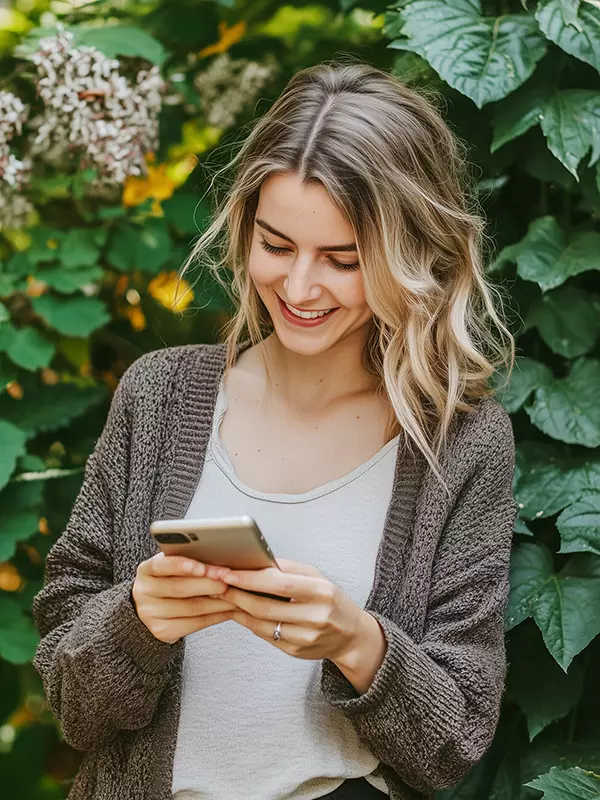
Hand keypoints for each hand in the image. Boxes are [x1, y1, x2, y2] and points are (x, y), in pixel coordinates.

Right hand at [131, 552, 235, 643]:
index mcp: (146, 570)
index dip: (181, 565)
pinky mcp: (162, 632)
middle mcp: (143, 592)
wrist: (155, 607)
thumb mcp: (173, 567)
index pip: (161, 565)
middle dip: (208, 583)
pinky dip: (216, 616)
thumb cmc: (172, 579)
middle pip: (180, 588)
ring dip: (219, 601)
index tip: (201, 566)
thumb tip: (220, 555)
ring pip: (191, 607)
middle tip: (229, 579)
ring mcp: (150, 614)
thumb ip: (188, 560)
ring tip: (237, 594)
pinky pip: (195, 624)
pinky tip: (230, 609)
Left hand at [211, 558, 372, 667]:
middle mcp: (315, 616)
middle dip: (236, 594)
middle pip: (265, 607)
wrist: (350, 635)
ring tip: (222, 595)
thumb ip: (287, 568)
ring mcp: (305, 637)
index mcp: (321, 592)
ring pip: (261, 624)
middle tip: (216, 583)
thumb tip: (255, 560)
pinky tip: (238, 611)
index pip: (280, 584)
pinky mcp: (296, 651)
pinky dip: (248, 622)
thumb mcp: (316, 576)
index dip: (250, 579)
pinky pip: (265, 635)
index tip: (227, 572)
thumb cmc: (329, 598)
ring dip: (237, 609)